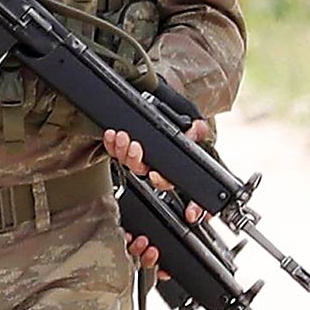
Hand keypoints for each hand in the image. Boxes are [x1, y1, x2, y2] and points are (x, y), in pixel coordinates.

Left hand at [107, 117, 209, 241]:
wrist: (165, 129)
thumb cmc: (184, 137)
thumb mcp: (196, 135)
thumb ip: (199, 134)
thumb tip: (197, 128)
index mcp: (171, 170)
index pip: (167, 182)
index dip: (160, 181)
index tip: (154, 175)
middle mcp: (153, 168)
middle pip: (141, 170)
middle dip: (135, 159)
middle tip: (135, 146)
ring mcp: (138, 160)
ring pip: (126, 161)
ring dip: (121, 149)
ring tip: (122, 137)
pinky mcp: (124, 151)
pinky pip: (115, 152)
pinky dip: (111, 144)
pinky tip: (111, 136)